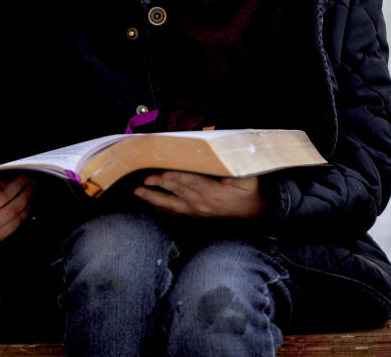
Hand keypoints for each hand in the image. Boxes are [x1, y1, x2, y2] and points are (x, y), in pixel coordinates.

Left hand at [134, 172, 265, 217]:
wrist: (252, 217)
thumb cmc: (249, 194)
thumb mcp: (250, 181)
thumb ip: (237, 174)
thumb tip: (224, 175)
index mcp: (213, 192)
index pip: (192, 182)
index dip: (177, 177)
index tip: (164, 174)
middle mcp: (201, 203)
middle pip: (177, 191)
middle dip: (159, 184)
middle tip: (143, 179)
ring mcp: (195, 211)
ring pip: (170, 204)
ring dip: (153, 198)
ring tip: (138, 192)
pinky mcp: (193, 216)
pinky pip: (173, 213)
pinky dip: (159, 208)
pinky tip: (147, 203)